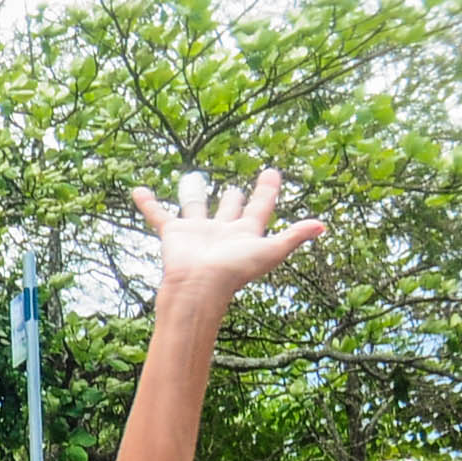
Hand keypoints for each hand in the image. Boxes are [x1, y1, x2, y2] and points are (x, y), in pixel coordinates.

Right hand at [134, 167, 326, 301]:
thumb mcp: (270, 251)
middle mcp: (221, 231)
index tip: (270, 173)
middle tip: (237, 188)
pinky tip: (139, 190)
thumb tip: (322, 226)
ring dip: (193, 194)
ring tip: (192, 179)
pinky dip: (149, 203)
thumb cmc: (234, 271)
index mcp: (245, 233)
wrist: (198, 287)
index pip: (259, 206)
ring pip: (195, 207)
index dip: (267, 190)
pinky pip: (159, 215)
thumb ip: (293, 236)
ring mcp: (196, 232)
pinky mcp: (173, 234)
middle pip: (229, 209)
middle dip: (234, 199)